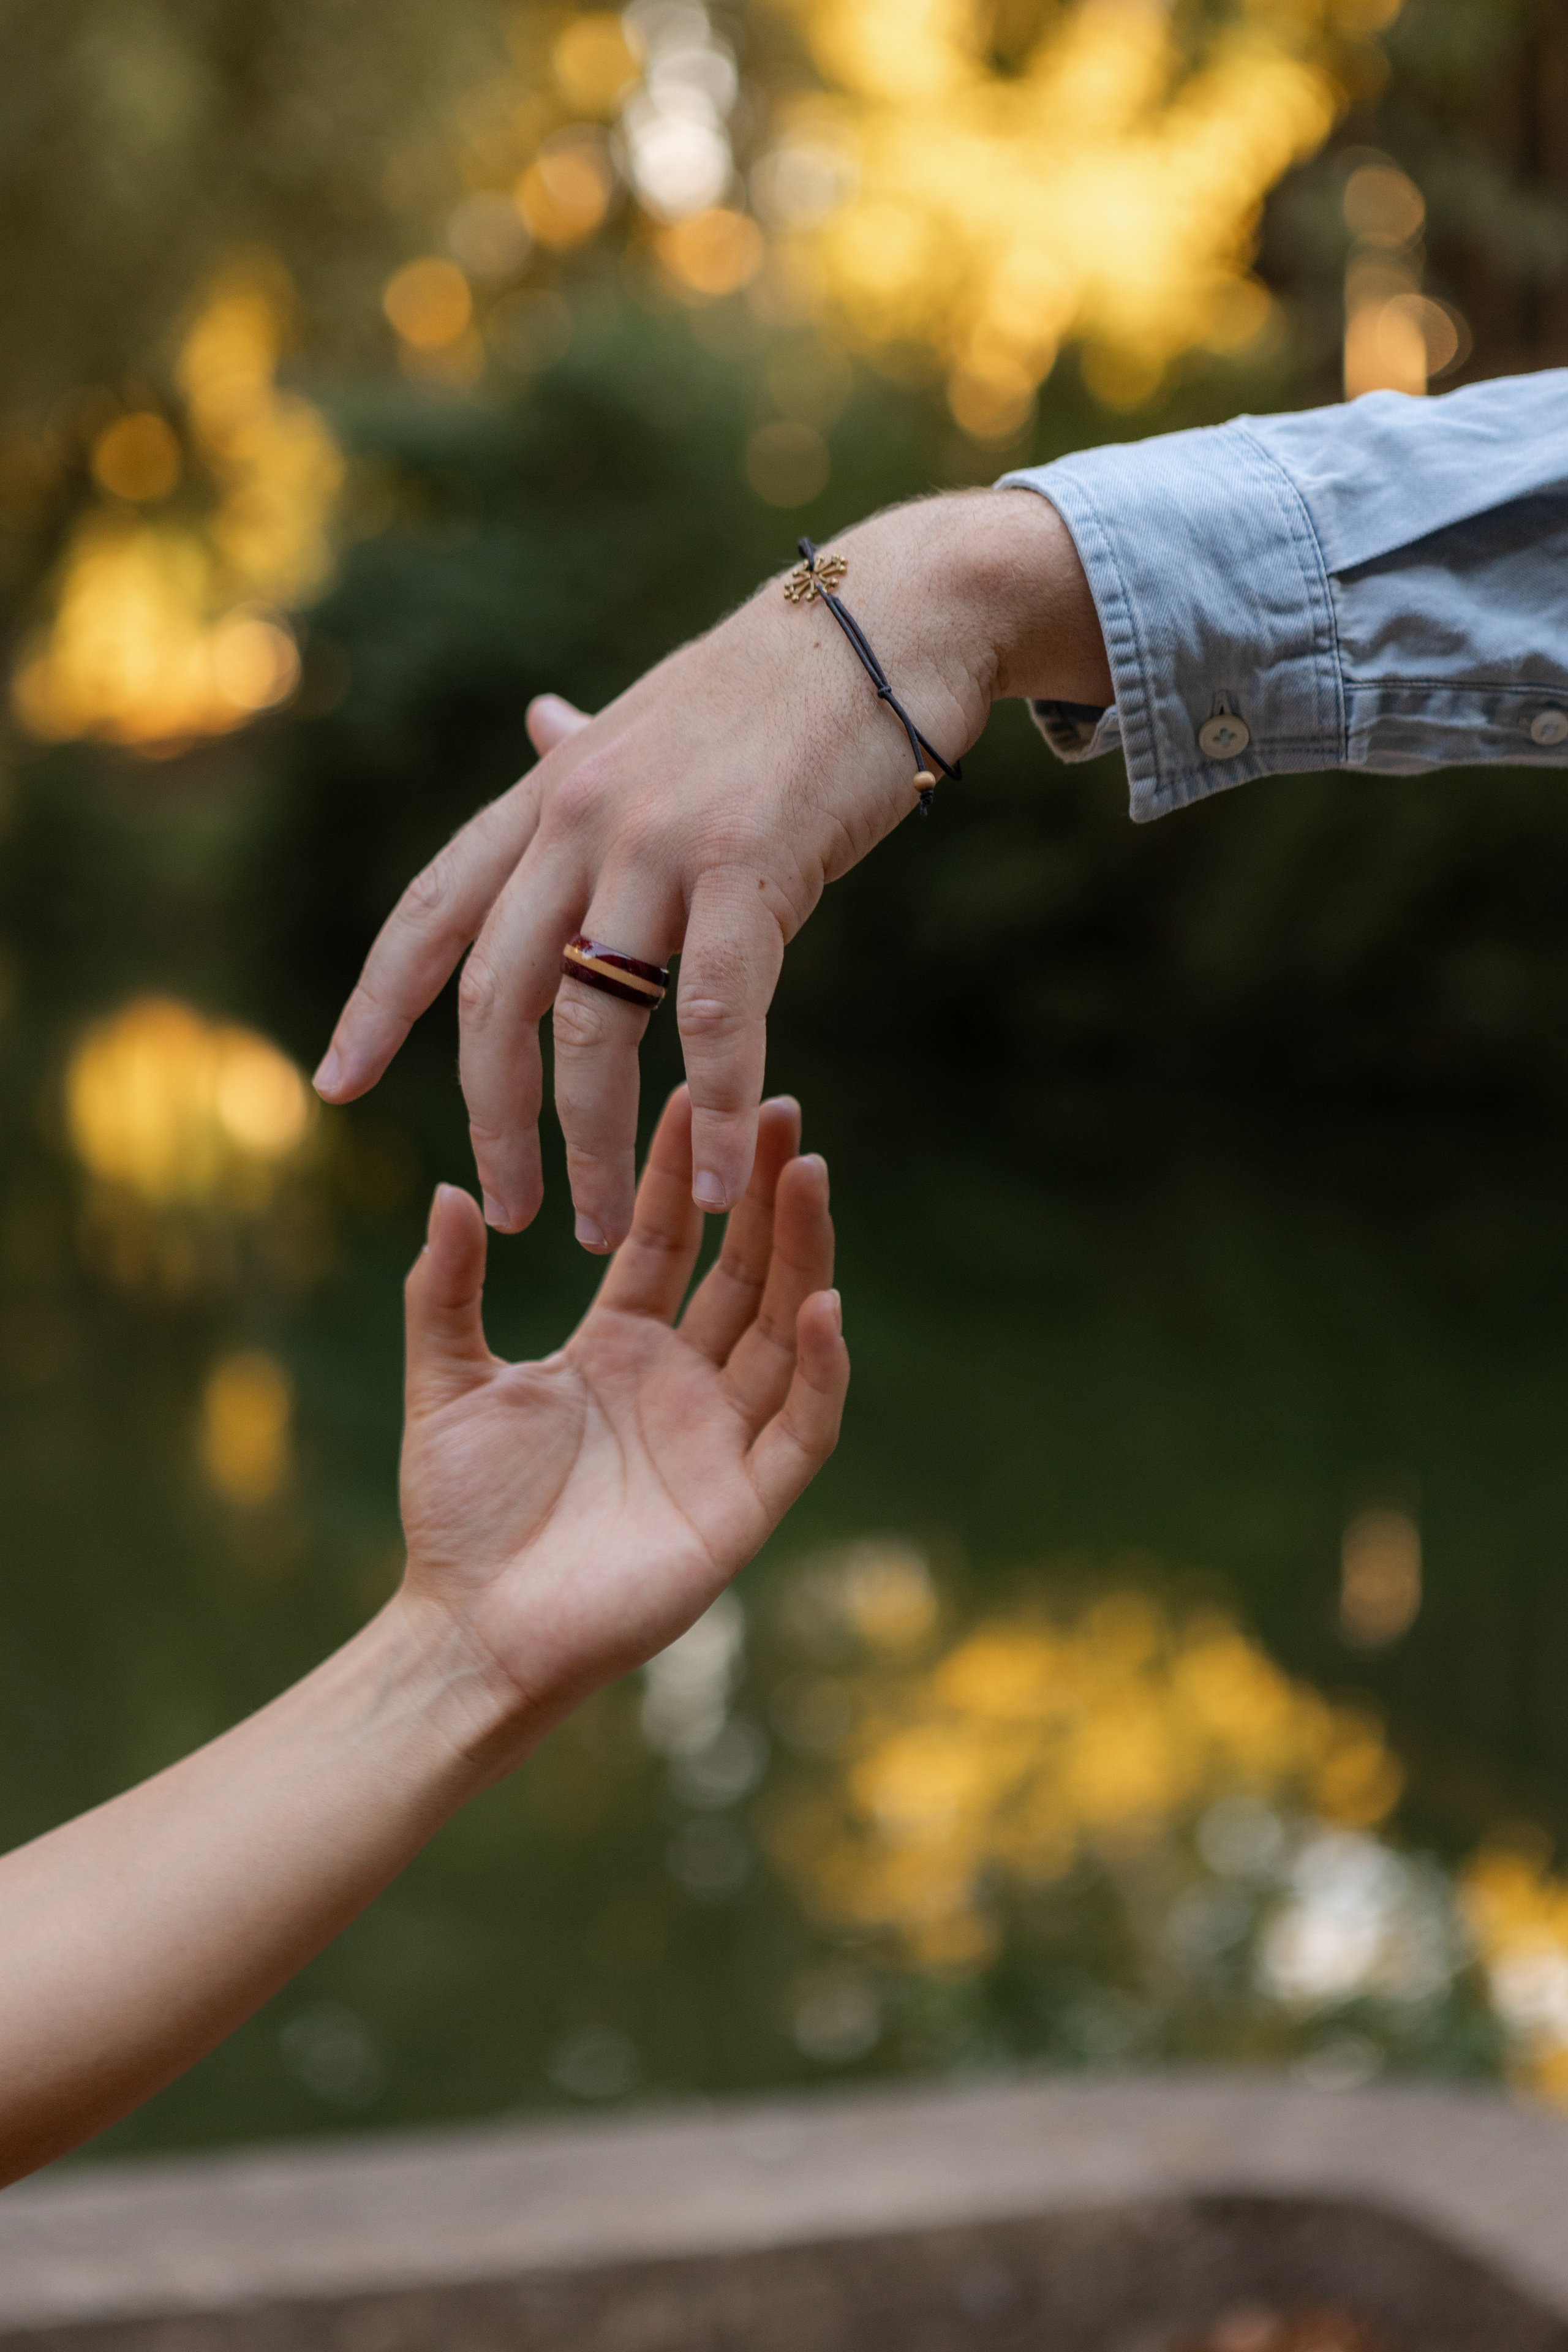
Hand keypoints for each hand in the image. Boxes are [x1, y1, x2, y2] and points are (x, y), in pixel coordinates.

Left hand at [315, 488, 1107, 1248]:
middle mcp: (580, 816)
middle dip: (491, 1119)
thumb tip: (535, 719)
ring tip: (601, 1225)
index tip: (334, 1085)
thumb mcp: (654, 721)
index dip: (376, 1004)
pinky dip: (709, 1107)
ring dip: (589, 1142)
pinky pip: (712, 1013)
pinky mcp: (749, 862)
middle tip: (505, 1210)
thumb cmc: (777, 685)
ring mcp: (658, 838)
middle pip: (497, 996)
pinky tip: (711, 1176)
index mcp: (549, 792)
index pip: (431, 911)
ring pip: (594, 1023)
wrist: (895, 617)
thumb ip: (585, 756)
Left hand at [398, 1086, 847, 1757]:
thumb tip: (448, 1189)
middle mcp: (681, 1385)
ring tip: (808, 1172)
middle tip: (776, 1109)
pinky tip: (822, 1303)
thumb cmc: (458, 1518)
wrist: (471, 1628)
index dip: (682, 1177)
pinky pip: (801, 1426)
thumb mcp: (445, 1382)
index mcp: (617, 1350)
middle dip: (760, 1192)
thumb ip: (445, 1291)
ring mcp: (719, 1441)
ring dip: (800, 1252)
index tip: (696, 1099)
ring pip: (781, 1329)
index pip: (668, 1244)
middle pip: (740, 1271)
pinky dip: (819, 1368)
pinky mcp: (744, 1503)